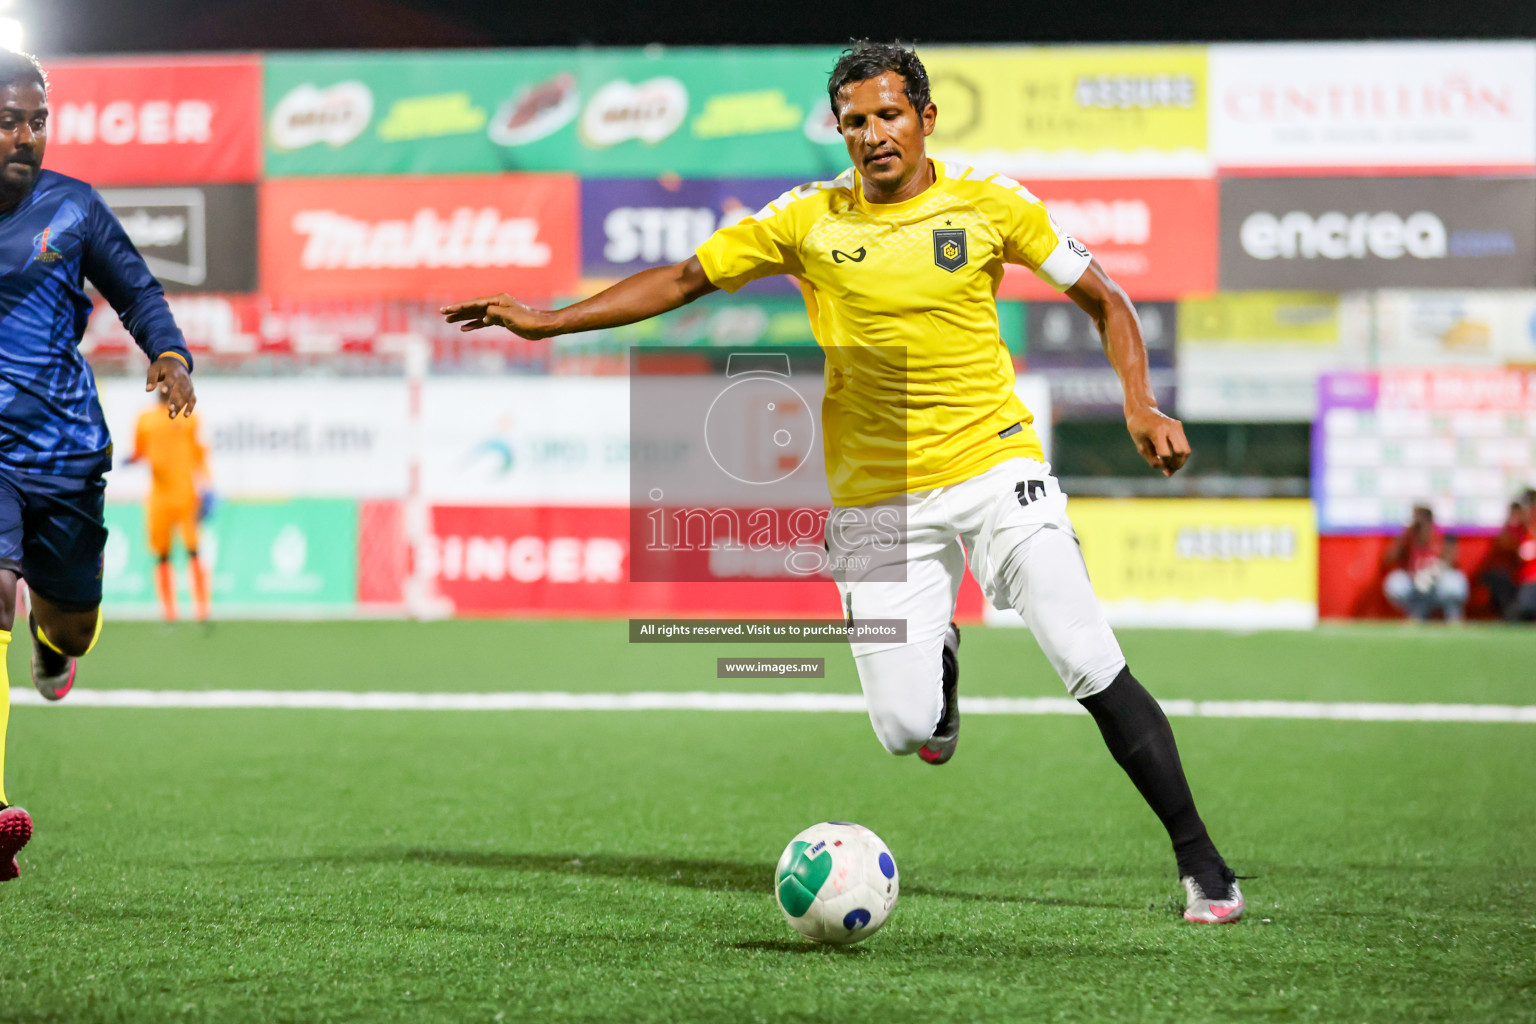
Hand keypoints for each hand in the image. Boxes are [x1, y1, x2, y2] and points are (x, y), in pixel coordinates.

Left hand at [147, 355, 195, 417]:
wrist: (176, 362)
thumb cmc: (162, 367)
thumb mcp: (154, 368)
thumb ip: (151, 379)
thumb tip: (148, 390)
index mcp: (173, 371)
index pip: (171, 379)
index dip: (168, 385)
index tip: (163, 391)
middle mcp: (183, 378)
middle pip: (180, 390)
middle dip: (175, 400)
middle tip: (169, 409)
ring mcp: (188, 385)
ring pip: (186, 396)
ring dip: (180, 406)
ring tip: (171, 416)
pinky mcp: (191, 390)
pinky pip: (193, 399)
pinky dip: (190, 407)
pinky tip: (185, 415)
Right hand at [440, 294, 558, 338]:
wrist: (542, 326)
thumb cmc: (528, 320)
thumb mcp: (510, 316)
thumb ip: (494, 314)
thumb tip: (484, 316)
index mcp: (497, 300)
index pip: (474, 303)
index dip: (459, 307)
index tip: (447, 309)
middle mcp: (496, 304)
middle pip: (472, 307)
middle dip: (457, 311)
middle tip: (442, 313)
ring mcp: (498, 312)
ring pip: (476, 314)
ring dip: (463, 318)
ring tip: (449, 321)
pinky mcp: (501, 320)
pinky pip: (483, 322)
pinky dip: (474, 324)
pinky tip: (465, 328)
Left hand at [1126, 406, 1189, 476]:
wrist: (1141, 409)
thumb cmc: (1138, 429)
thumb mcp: (1141, 446)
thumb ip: (1154, 460)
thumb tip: (1169, 473)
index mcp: (1157, 431)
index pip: (1166, 454)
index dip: (1163, 463)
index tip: (1157, 464)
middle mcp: (1170, 427)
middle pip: (1182, 452)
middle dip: (1177, 464)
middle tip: (1169, 470)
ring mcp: (1176, 425)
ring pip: (1186, 449)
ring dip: (1180, 461)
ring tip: (1170, 466)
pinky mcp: (1179, 426)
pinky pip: (1184, 444)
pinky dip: (1179, 454)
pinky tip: (1171, 458)